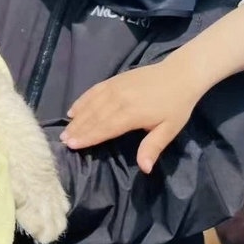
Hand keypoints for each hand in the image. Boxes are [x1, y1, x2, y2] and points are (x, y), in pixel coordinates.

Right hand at [60, 57, 204, 172]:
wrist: (179, 74)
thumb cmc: (176, 105)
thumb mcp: (170, 129)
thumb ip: (153, 147)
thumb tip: (145, 168)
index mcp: (132, 113)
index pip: (105, 128)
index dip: (88, 137)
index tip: (73, 146)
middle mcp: (119, 99)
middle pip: (94, 116)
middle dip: (78, 129)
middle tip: (63, 140)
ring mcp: (115, 87)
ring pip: (91, 104)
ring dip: (77, 117)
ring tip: (66, 129)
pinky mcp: (114, 80)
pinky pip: (93, 91)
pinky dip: (81, 100)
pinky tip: (73, 110)